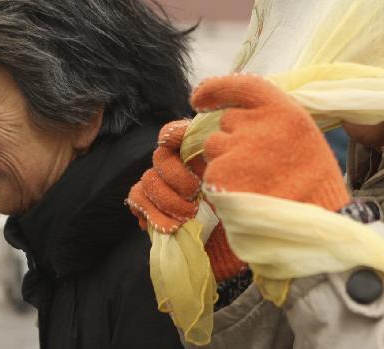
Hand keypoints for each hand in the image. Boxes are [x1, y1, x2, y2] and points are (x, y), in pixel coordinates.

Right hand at [127, 120, 245, 280]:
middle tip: (195, 198)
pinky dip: (151, 213)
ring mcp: (164, 190)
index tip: (177, 142)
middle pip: (161, 157)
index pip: (177, 133)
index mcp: (201, 157)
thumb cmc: (246, 214)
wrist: (239, 250)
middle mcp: (181, 169)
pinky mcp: (152, 210)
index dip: (174, 134)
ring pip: (148, 180)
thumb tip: (208, 146)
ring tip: (187, 219)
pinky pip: (137, 199)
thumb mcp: (242, 186)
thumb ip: (225, 165)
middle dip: (176, 178)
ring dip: (166, 200)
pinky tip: (169, 227)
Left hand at [191, 74, 350, 211]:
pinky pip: (211, 175)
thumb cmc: (312, 181)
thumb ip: (270, 117)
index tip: (200, 98)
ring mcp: (236, 150)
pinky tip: (246, 195)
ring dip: (227, 162)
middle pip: (227, 122)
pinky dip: (223, 185)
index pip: (241, 85)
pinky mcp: (220, 177)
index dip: (216, 89)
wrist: (314, 225)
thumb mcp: (302, 135)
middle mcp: (257, 125)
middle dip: (235, 138)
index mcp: (282, 110)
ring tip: (255, 182)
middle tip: (259, 163)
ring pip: (216, 149)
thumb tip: (234, 111)